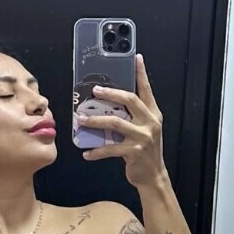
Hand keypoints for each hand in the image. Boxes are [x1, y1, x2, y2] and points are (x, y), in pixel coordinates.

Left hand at [79, 54, 167, 187]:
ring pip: (115, 122)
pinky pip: (110, 148)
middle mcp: (150, 123)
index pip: (146, 90)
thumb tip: (110, 104)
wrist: (153, 175)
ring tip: (81, 119)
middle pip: (129, 100)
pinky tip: (86, 153)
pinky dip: (96, 151)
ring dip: (95, 120)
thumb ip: (134, 116)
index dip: (141, 73)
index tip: (137, 58)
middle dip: (110, 93)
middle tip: (95, 90)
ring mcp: (143, 137)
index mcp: (153, 114)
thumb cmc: (145, 151)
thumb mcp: (144, 130)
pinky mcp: (134, 152)